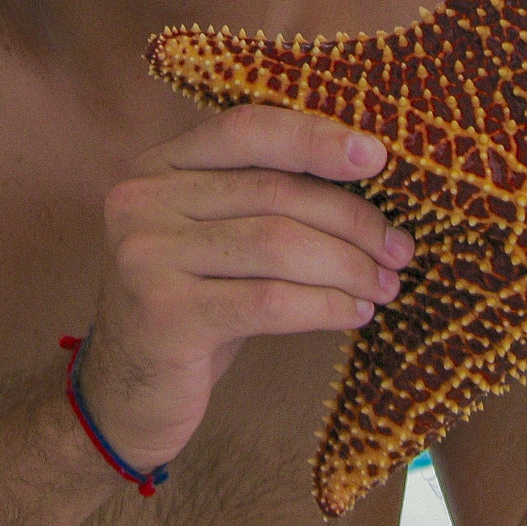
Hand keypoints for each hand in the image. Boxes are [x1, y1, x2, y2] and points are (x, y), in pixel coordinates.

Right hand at [80, 105, 413, 470]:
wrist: (127, 395)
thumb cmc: (193, 306)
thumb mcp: (214, 241)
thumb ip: (261, 198)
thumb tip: (366, 173)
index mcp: (157, 167)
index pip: (245, 129)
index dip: (315, 138)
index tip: (377, 157)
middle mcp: (142, 201)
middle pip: (273, 191)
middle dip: (351, 219)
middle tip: (399, 248)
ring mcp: (146, 256)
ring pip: (278, 244)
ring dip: (347, 266)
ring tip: (385, 285)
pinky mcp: (164, 314)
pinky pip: (269, 300)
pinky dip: (325, 305)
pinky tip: (355, 313)